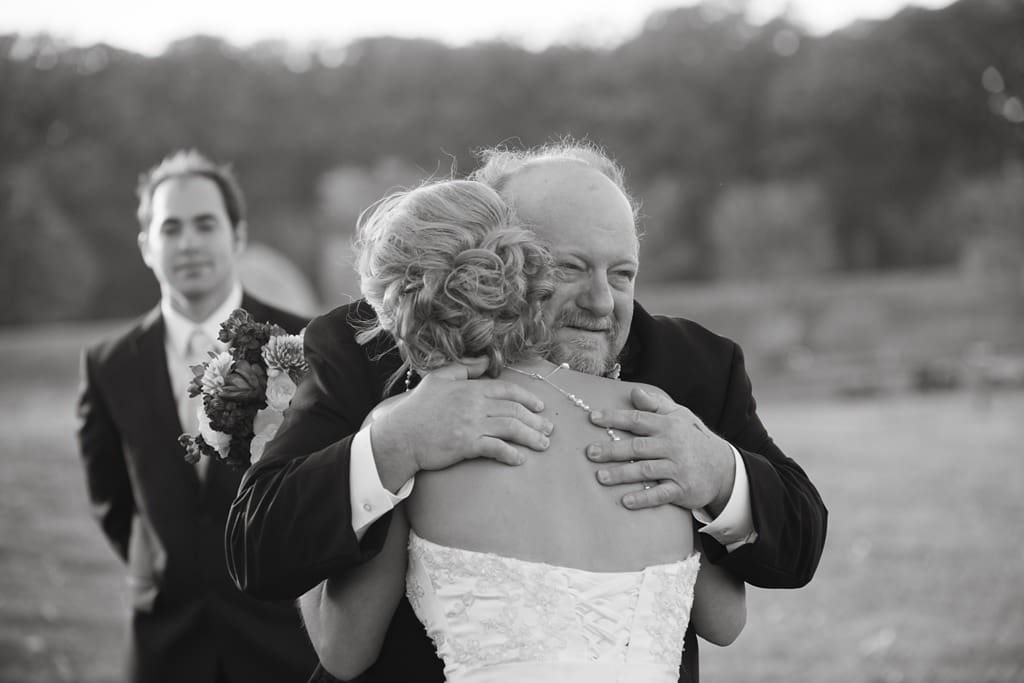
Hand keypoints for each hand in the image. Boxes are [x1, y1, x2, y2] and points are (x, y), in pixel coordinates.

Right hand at [370, 360, 552, 490]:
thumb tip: (486, 361)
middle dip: (536, 420)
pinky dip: (510, 453)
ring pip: (510, 428)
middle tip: (549, 430)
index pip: (507, 390)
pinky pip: (495, 448)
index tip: (540, 407)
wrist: (400, 435)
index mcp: (470, 388)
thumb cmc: (417, 408)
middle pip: (514, 410)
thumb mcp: (439, 378)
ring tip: (543, 444)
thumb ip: (464, 368)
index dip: (528, 398)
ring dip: (531, 437)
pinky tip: (520, 459)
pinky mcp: (466, 445)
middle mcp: (474, 404)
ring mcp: (471, 425)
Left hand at [587, 387, 734, 512]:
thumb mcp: (680, 416)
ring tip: (600, 477)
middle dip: (612, 449)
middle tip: (590, 452)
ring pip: (646, 470)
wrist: (723, 467)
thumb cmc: (693, 439)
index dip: (614, 418)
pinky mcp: (682, 489)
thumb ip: (655, 405)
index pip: (637, 420)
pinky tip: (626, 500)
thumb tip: (634, 392)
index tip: (592, 418)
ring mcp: (677, 468)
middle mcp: (672, 446)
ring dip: (622, 474)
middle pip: (637, 447)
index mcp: (668, 426)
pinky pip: (660, 494)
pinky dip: (643, 498)